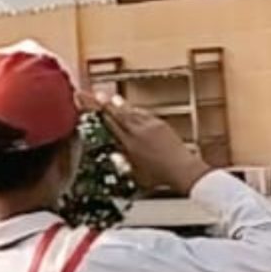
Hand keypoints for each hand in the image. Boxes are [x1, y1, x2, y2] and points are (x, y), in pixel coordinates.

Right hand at [90, 89, 210, 192]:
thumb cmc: (159, 177)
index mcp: (128, 144)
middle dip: (104, 103)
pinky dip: (135, 110)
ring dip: (119, 104)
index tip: (89, 105)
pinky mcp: (160, 123)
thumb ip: (123, 161)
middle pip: (117, 113)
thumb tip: (114, 154)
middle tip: (94, 94)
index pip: (109, 124)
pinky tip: (132, 109)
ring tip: (110, 98)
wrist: (181, 169)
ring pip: (130, 111)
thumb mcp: (135, 173)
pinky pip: (143, 113)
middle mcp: (137, 132)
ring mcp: (149, 125)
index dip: (97, 113)